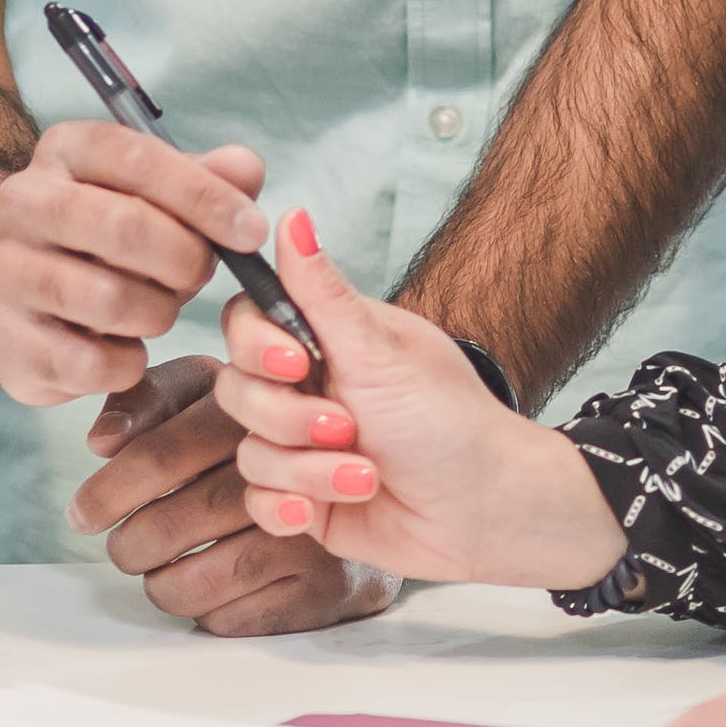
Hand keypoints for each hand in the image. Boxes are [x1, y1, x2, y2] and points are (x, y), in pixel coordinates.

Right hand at [0, 122, 270, 408]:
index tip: (251, 232)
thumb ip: (210, 178)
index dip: (204, 196)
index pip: (138, 158)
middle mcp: (23, 201)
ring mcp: (6, 271)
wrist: (32, 292)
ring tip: (161, 309)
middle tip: (201, 275)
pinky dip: (128, 363)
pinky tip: (131, 349)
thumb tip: (245, 170)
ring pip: (107, 298)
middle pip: (122, 226)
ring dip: (158, 312)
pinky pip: (88, 362)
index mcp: (66, 150)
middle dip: (184, 259)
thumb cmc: (113, 235)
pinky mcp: (7, 340)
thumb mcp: (161, 195)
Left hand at [75, 356, 399, 636]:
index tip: (81, 513)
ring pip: (191, 583)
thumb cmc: (258, 438)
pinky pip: (228, 620)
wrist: (369, 486)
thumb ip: (148, 401)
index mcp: (249, 412)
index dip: (109, 490)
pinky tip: (211, 586)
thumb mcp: (207, 395)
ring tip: (161, 568)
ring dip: (160, 583)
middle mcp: (284, 472)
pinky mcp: (320, 591)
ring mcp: (306, 536)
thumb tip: (100, 441)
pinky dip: (204, 611)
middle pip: (167, 526)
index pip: (159, 456)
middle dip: (127, 546)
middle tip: (122, 548)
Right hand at [205, 211, 626, 591]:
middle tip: (349, 427)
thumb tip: (291, 214)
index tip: (297, 362)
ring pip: (250, 450)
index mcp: (326, 340)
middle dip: (290, 418)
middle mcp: (309, 388)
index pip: (247, 323)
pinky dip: (286, 506)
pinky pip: (258, 501)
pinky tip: (316, 510)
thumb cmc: (449, 421)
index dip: (258, 346)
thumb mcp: (380, 352)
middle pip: (239, 389)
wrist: (486, 512)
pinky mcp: (305, 499)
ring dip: (307, 470)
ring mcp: (303, 446)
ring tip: (366, 476)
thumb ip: (322, 291)